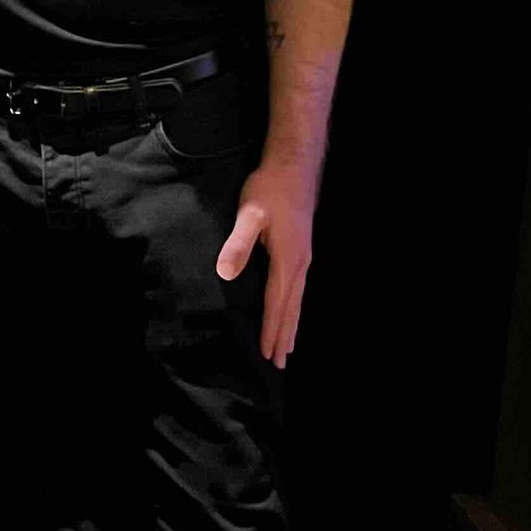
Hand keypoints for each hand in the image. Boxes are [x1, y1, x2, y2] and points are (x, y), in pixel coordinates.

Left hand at [216, 160, 316, 367]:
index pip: (277, 303)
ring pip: (298, 300)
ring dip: (292, 324)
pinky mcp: (303, 249)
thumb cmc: (270, 189)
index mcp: (288, 260)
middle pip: (292, 308)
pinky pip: (299, 288)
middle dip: (285, 336)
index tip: (269, 354)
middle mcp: (300, 263)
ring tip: (289, 347)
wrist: (294, 166)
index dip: (272, 330)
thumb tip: (226, 272)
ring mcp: (304, 256)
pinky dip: (295, 306)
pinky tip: (292, 309)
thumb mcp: (249, 214)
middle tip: (280, 364)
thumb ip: (238, 243)